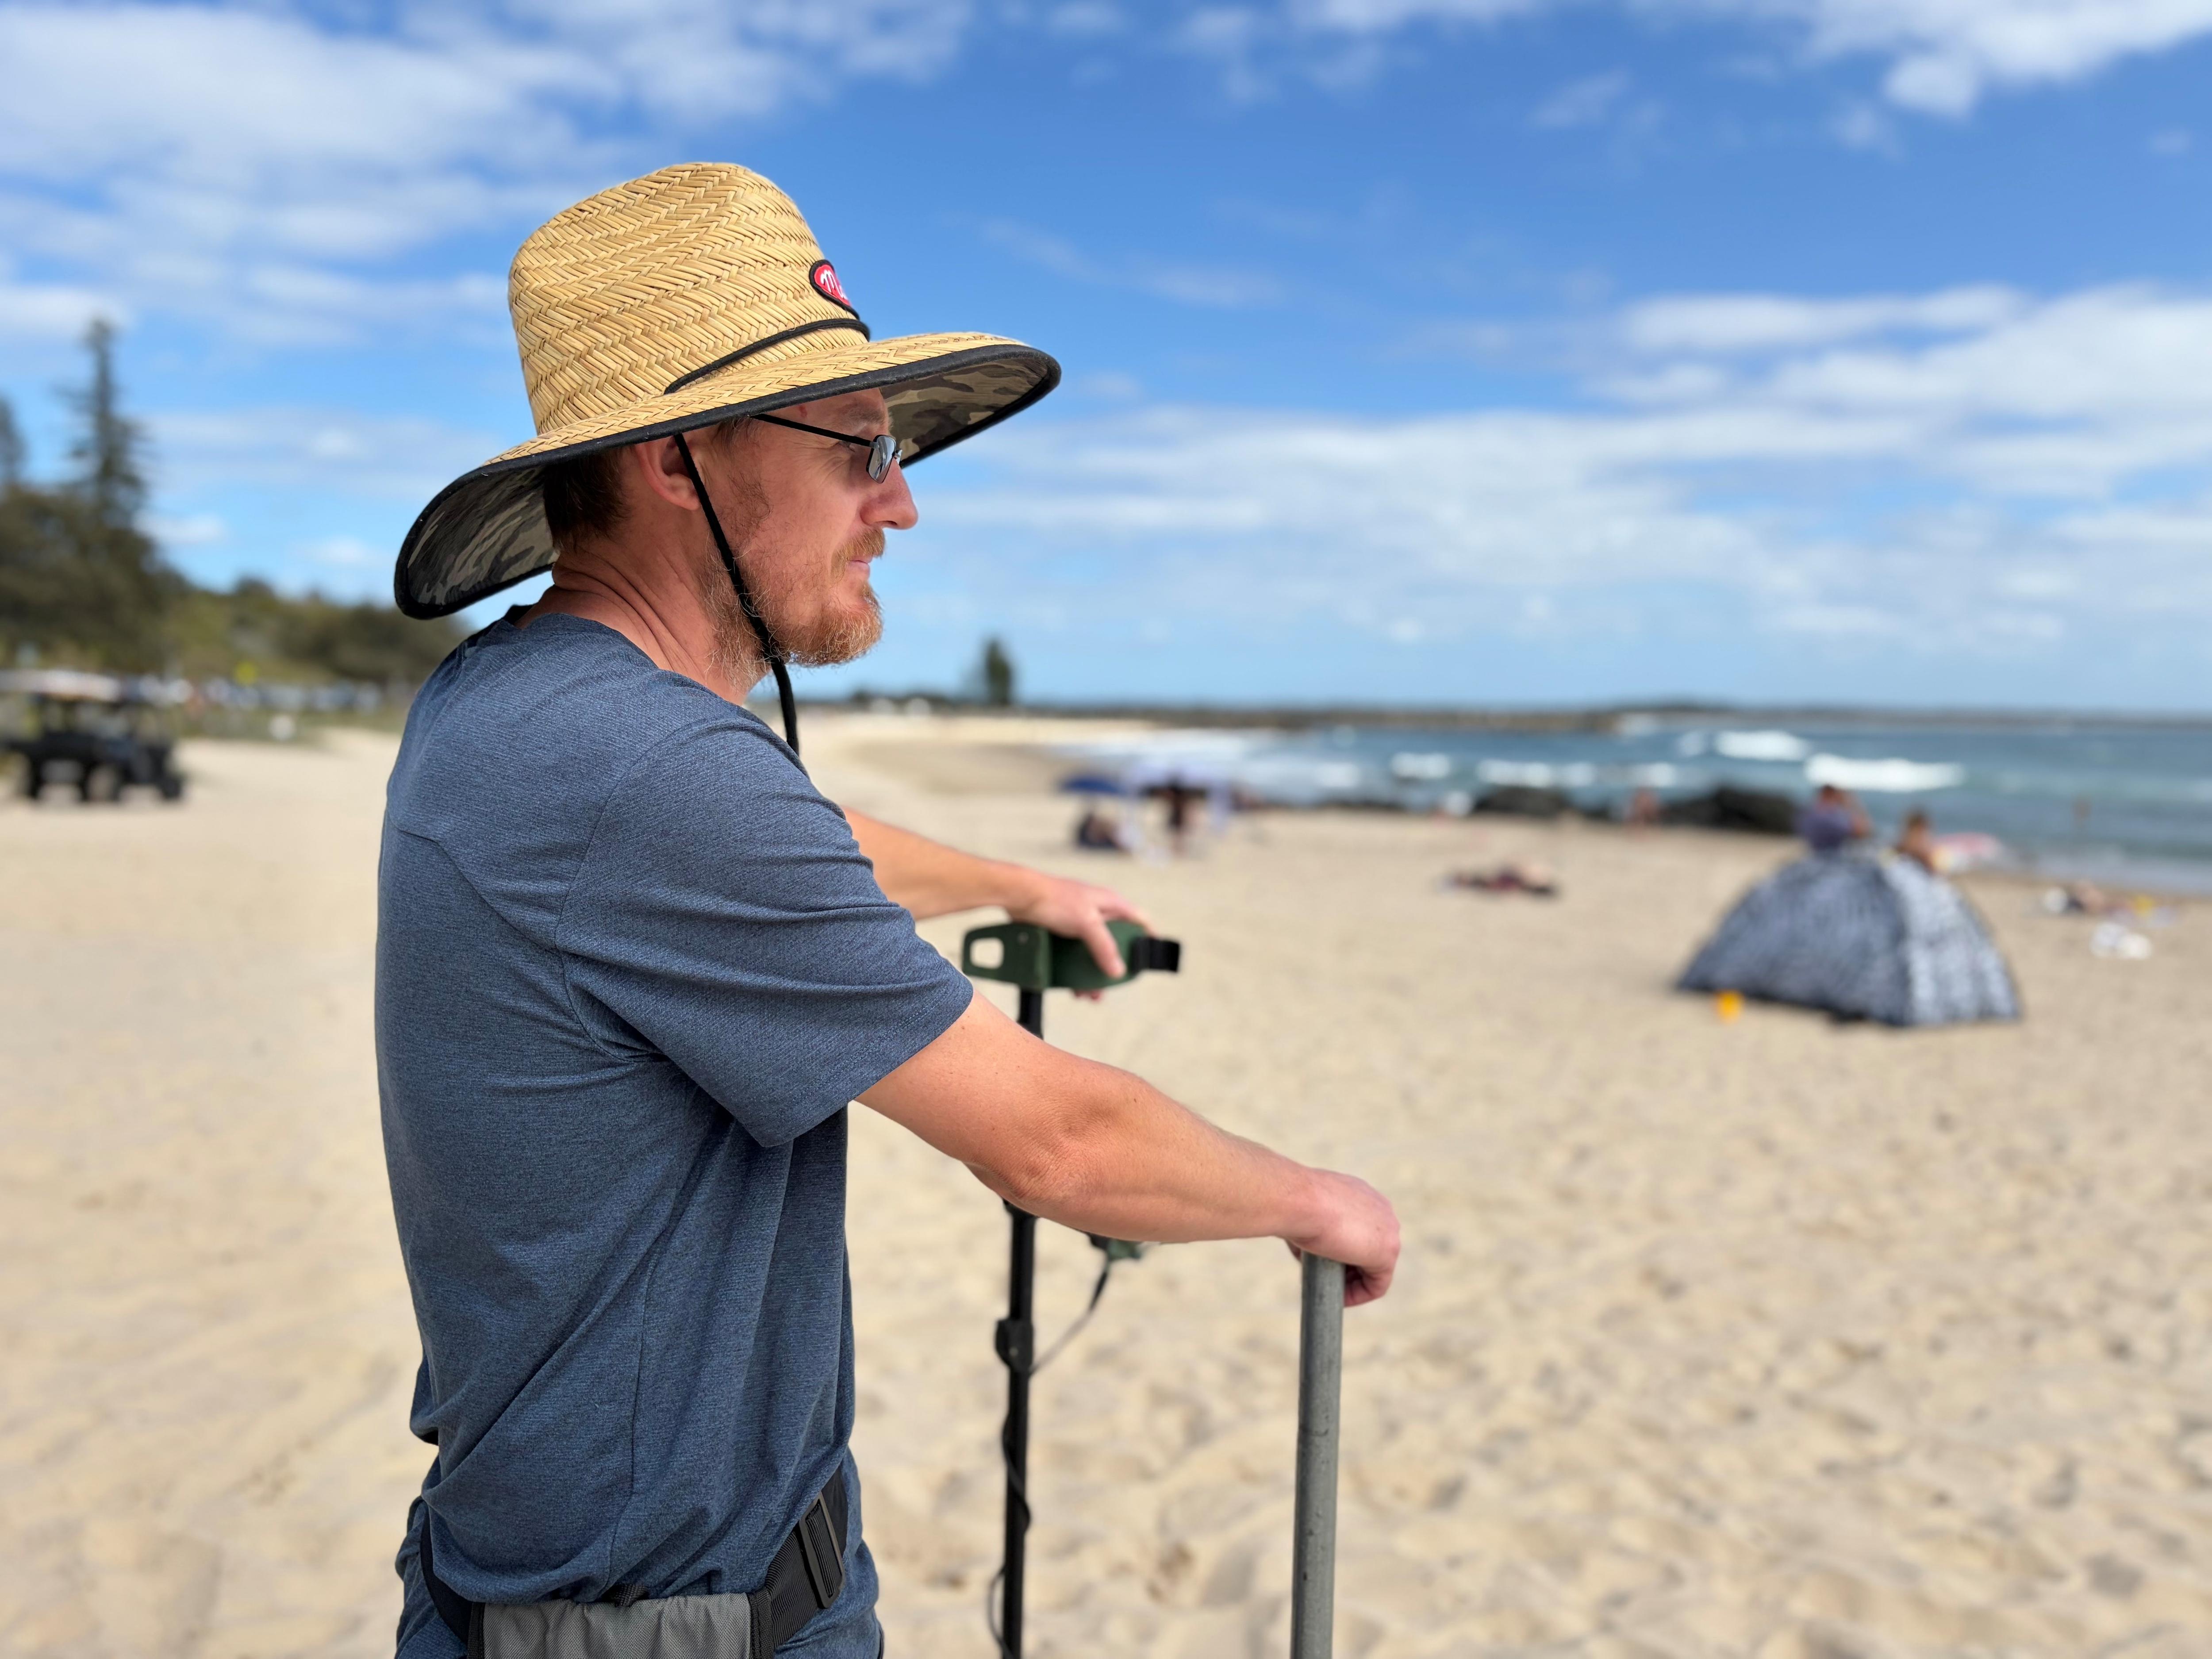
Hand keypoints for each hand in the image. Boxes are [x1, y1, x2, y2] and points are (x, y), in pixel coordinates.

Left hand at [1003, 869, 1153, 984]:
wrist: (1017, 895)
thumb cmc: (1054, 899)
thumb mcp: (1086, 922)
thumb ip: (1103, 946)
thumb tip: (1118, 972)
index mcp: (1110, 903)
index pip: (1139, 920)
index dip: (1148, 938)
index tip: (1150, 958)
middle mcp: (1097, 912)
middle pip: (1115, 942)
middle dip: (1113, 968)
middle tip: (1111, 988)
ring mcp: (1078, 921)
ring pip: (1092, 952)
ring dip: (1092, 974)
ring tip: (1089, 995)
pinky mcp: (1061, 930)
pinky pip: (1073, 954)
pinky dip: (1074, 970)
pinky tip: (1070, 986)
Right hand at [1287, 1172, 1399, 1306]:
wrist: (1299, 1200)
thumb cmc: (1294, 1202)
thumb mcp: (1305, 1212)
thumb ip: (1315, 1228)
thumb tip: (1307, 1251)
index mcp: (1361, 1194)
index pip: (1359, 1227)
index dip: (1341, 1250)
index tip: (1322, 1261)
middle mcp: (1381, 1208)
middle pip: (1369, 1247)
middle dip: (1348, 1266)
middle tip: (1325, 1278)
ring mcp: (1388, 1229)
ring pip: (1375, 1266)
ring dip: (1353, 1281)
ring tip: (1327, 1289)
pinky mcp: (1387, 1252)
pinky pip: (1377, 1284)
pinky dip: (1359, 1295)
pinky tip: (1339, 1299)